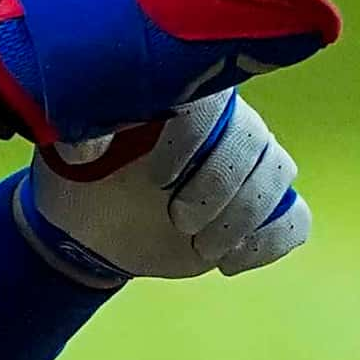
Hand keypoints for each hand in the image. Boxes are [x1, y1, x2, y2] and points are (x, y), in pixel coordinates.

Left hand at [12, 92, 309, 286]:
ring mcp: (248, 165)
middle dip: (220, 187)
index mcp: (179, 97)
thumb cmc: (81, 177)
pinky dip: (270, 241)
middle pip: (253, 138)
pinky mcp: (260, 210)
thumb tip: (85, 148)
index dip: (190, 140)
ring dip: (244, 217)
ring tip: (200, 247)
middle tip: (178, 220)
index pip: (208, 101)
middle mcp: (223, 121)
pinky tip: (230, 262)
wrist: (94, 224)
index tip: (157, 179)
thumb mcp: (64, 153)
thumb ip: (74, 137)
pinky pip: (295, 219)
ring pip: (279, 172)